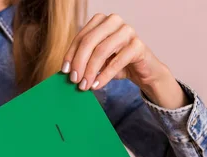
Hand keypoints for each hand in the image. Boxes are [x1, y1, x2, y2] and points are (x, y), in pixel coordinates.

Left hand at [62, 13, 188, 108]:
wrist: (142, 71)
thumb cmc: (116, 64)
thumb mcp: (96, 61)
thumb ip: (83, 61)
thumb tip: (66, 71)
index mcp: (101, 21)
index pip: (81, 37)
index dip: (70, 55)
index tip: (65, 71)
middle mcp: (114, 21)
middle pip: (89, 42)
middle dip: (79, 63)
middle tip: (74, 80)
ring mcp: (127, 31)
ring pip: (102, 50)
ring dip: (91, 71)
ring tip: (85, 85)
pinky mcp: (138, 45)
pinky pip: (117, 61)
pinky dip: (105, 76)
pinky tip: (97, 85)